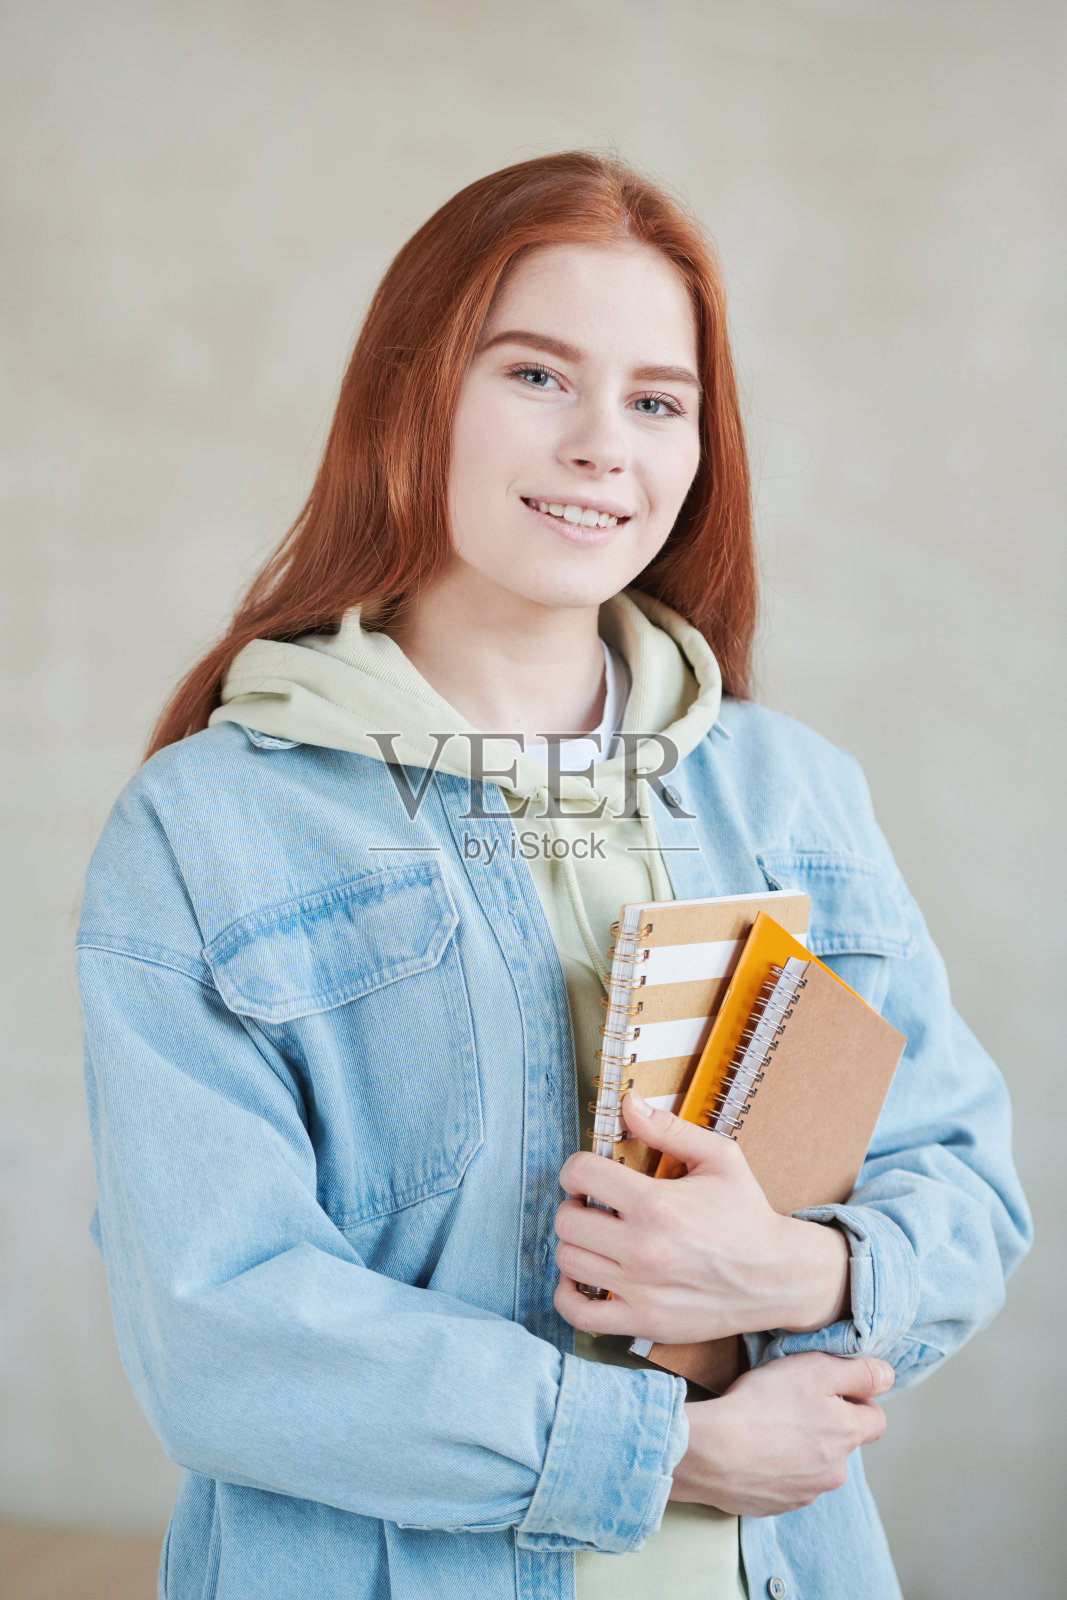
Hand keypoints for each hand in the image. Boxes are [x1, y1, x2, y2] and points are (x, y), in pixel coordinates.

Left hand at [554, 1092, 849, 1342]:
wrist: (779, 1276)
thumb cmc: (747, 1214)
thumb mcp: (719, 1158)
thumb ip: (668, 1128)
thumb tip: (628, 1102)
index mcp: (658, 1203)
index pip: (582, 1173)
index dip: (576, 1168)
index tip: (586, 1174)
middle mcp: (644, 1248)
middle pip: (567, 1221)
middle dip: (575, 1205)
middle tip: (594, 1206)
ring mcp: (642, 1290)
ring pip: (568, 1262)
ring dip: (575, 1245)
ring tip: (597, 1238)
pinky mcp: (644, 1323)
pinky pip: (579, 1315)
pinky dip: (568, 1296)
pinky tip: (582, 1278)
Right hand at [670, 1352, 892, 1515]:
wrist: (712, 1451)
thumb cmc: (762, 1405)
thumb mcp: (814, 1369)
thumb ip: (857, 1371)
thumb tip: (887, 1376)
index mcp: (847, 1436)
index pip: (876, 1420)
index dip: (857, 1399)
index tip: (828, 1388)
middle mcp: (834, 1472)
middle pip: (842, 1443)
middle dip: (824, 1424)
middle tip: (789, 1402)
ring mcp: (804, 1494)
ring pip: (814, 1465)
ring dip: (800, 1448)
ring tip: (766, 1426)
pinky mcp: (775, 1506)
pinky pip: (785, 1483)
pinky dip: (775, 1467)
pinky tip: (752, 1449)